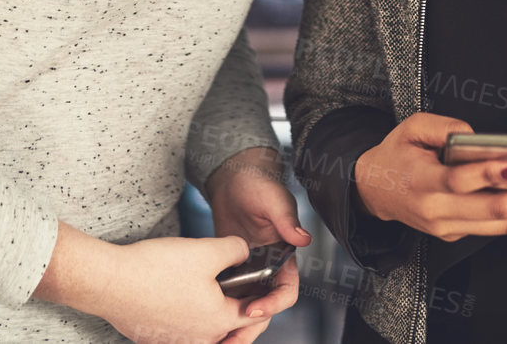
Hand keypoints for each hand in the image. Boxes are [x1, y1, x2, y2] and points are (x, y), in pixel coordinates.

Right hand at [35, 224, 263, 343]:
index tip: (264, 281)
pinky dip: (185, 314)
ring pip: (204, 329)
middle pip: (230, 327)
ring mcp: (175, 341)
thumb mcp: (208, 249)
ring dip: (211, 311)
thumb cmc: (157, 269)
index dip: (264, 296)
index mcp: (219, 321)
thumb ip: (236, 250)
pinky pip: (179, 328)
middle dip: (239, 307)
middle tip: (240, 286)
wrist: (109, 282)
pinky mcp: (154, 337)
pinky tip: (177, 292)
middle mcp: (199, 339)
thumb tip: (244, 252)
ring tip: (210, 286)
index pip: (255, 315)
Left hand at [203, 146, 311, 338]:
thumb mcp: (273, 200)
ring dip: (233, 327)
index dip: (273, 304)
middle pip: (265, 309)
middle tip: (231, 342)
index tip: (253, 310)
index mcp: (285, 256)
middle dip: (250, 328)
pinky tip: (202, 323)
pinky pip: (226, 298)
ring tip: (216, 342)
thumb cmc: (258, 184)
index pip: (286, 290)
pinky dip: (217, 312)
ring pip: (245, 309)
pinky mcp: (230, 272)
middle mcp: (269, 269)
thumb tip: (303, 238)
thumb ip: (286, 219)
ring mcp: (249, 272)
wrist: (234, 179)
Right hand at [353, 112, 506, 241]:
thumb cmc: (396, 154)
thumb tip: (474, 134)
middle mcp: (432, 209)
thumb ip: (443, 127)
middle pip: (485, 209)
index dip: (489, 174)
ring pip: (494, 225)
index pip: (459, 180)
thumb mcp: (411, 127)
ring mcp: (443, 227)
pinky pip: (489, 229)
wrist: (373, 190)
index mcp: (420, 180)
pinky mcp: (452, 235)